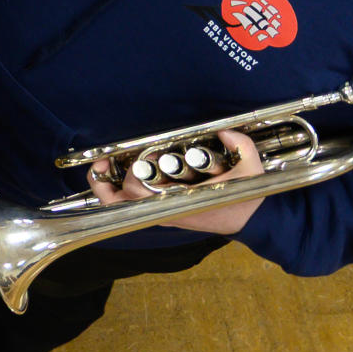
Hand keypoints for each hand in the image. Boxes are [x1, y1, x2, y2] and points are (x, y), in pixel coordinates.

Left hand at [85, 129, 264, 236]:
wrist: (248, 220)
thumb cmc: (246, 195)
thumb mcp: (252, 170)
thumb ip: (242, 147)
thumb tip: (223, 131)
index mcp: (185, 201)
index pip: (149, 194)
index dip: (139, 175)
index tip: (149, 158)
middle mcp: (168, 209)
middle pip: (131, 197)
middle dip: (125, 175)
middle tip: (127, 159)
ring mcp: (161, 211)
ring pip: (120, 205)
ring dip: (105, 185)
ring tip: (100, 163)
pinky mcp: (158, 209)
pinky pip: (125, 204)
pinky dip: (109, 190)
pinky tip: (104, 171)